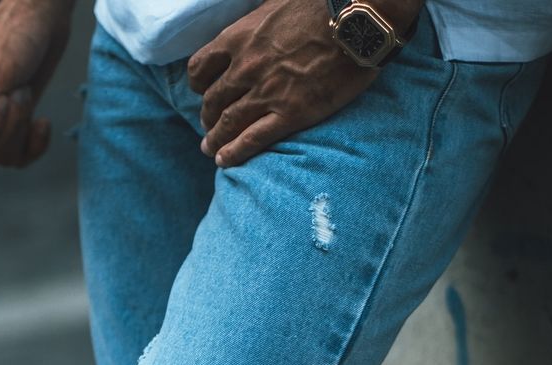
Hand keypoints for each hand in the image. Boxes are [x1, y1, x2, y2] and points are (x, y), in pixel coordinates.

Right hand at [0, 0, 73, 167]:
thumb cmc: (14, 38)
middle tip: (19, 90)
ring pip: (3, 158)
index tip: (3, 98)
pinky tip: (43, 122)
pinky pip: (21, 158)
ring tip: (25, 92)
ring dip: (21, 129)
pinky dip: (36, 145)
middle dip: (10, 127)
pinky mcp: (14, 128)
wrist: (42, 24)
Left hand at [187, 0, 419, 167]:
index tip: (201, 90)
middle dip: (207, 115)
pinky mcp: (289, 114)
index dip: (198, 82)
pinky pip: (253, 139)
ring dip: (215, 139)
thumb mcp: (275, 3)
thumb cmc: (320, 4)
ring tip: (210, 149)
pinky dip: (234, 152)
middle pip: (213, 99)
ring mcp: (266, 93)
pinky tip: (223, 162)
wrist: (353, 22)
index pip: (202, 66)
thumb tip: (257, 28)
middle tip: (209, 125)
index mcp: (240, 38)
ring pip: (228, 123)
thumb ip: (258, 22)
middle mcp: (246, 68)